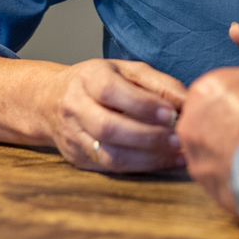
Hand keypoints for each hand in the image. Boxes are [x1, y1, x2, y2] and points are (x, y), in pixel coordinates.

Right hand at [41, 58, 186, 171]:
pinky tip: (166, 161)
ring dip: (149, 158)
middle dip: (149, 136)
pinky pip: (111, 168)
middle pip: (109, 128)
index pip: (111, 92)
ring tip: (179, 154)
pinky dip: (142, 167)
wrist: (49, 101)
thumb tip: (189, 101)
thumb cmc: (99, 81)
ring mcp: (74, 137)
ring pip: (109, 155)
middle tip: (180, 139)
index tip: (171, 113)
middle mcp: (75, 108)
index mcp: (88, 78)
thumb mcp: (126, 70)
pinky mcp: (78, 159)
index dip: (142, 104)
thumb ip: (158, 83)